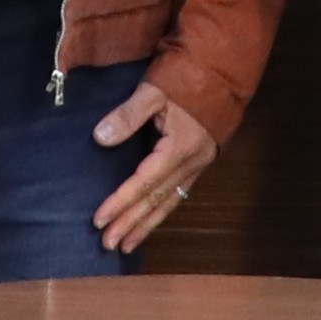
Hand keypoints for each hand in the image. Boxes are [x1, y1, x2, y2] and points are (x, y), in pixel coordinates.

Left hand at [88, 85, 223, 250]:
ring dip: (145, 225)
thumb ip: (127, 115)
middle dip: (130, 223)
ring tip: (126, 244)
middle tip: (107, 244)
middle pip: (155, 200)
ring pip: (168, 203)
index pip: (143, 183)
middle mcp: (190, 164)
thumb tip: (99, 138)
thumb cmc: (186, 80)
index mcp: (178, 148)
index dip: (120, 202)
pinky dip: (161, 212)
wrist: (221, 74)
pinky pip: (177, 195)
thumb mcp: (154, 91)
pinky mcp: (198, 164)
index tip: (99, 220)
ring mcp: (197, 166)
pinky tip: (149, 223)